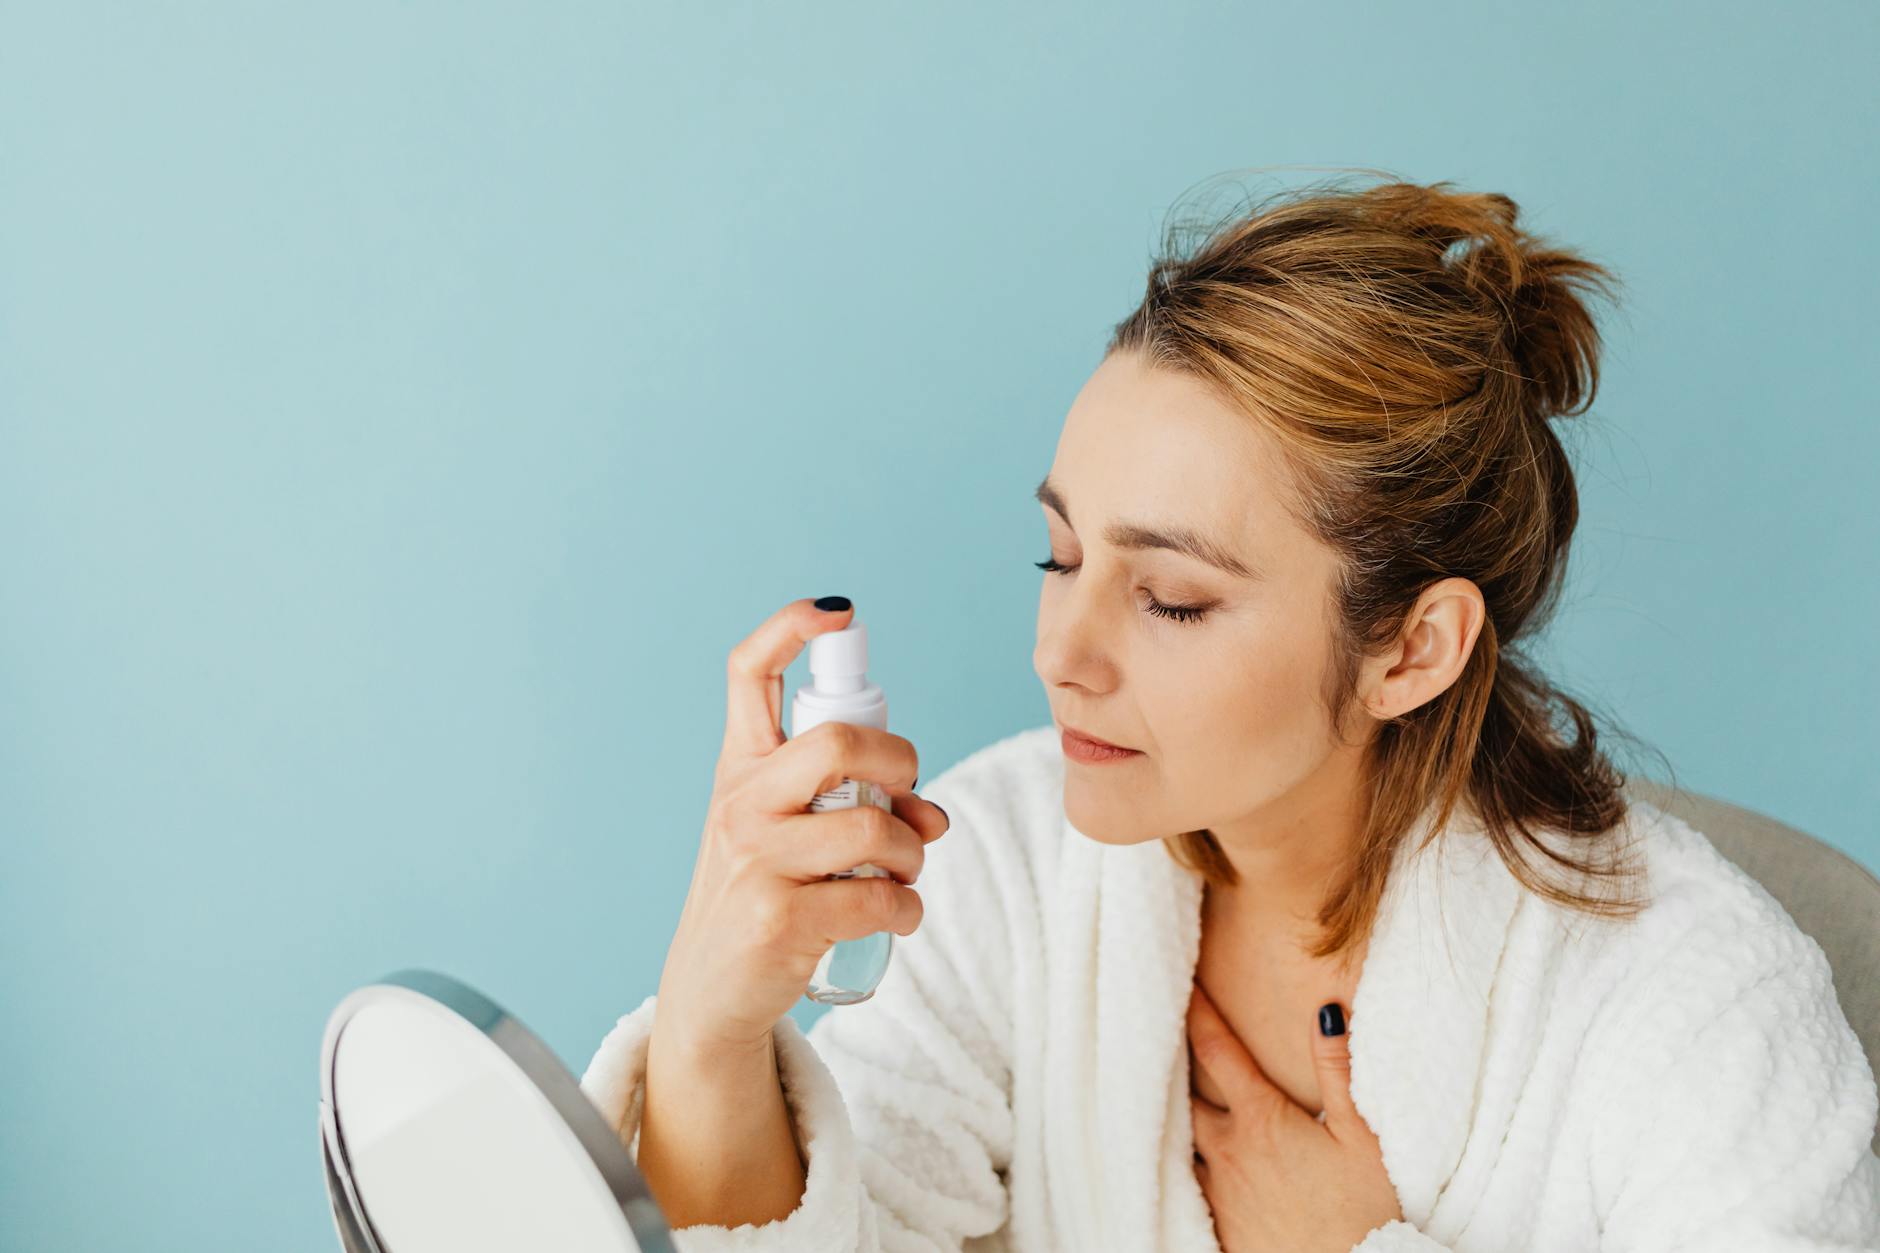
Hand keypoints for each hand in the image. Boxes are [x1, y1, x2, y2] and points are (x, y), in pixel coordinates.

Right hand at [652, 597, 951, 1062]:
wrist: (713, 990)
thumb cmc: (764, 894)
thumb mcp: (786, 832)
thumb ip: (854, 804)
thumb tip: (935, 816)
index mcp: (741, 766)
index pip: (749, 672)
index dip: (792, 627)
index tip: (840, 616)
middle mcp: (742, 802)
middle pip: (839, 742)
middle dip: (900, 765)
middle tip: (908, 799)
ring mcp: (757, 859)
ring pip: (873, 828)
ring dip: (913, 854)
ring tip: (906, 874)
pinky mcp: (779, 918)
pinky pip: (878, 899)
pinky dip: (908, 909)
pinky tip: (900, 918)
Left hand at [1187, 981, 1402, 1251]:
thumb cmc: (1365, 1211)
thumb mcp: (1362, 1136)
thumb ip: (1339, 1071)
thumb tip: (1326, 1011)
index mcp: (1260, 1120)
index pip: (1216, 1051)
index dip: (1198, 1013)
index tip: (1183, 985)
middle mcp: (1227, 1153)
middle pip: (1184, 1097)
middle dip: (1177, 1070)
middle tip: (1168, 1045)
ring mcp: (1218, 1194)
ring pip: (1182, 1146)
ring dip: (1181, 1124)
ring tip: (1173, 1103)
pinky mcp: (1218, 1229)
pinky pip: (1190, 1190)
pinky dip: (1189, 1171)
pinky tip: (1188, 1167)